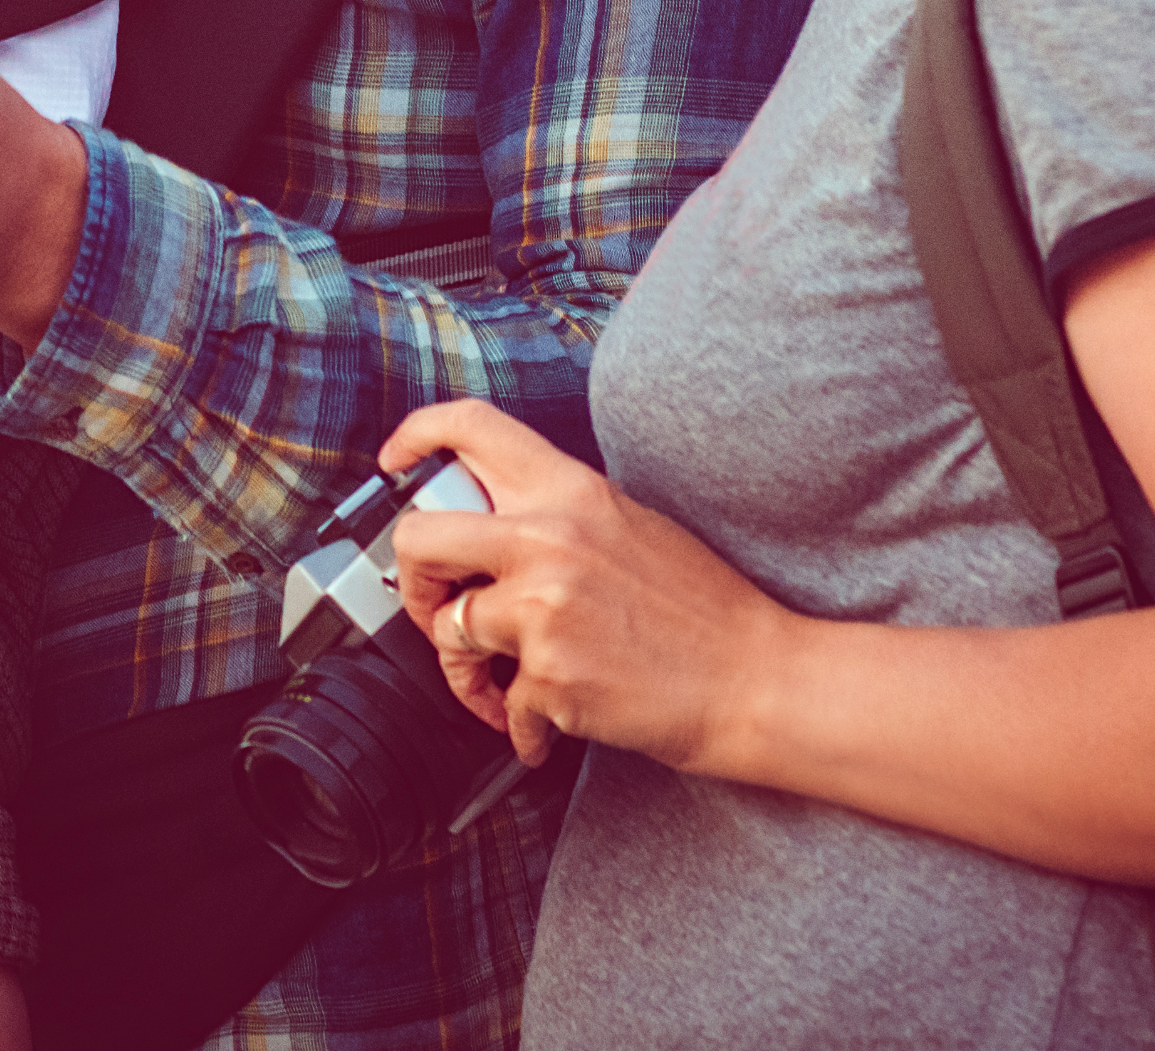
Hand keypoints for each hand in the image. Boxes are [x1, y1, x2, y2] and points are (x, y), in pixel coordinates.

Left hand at [377, 399, 798, 775]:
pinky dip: (521, 725)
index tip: (397, 462)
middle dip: (413, 579)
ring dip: (467, 670)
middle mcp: (548, 540)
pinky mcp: (550, 678)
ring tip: (500, 686)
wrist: (757, 679)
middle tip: (437, 604)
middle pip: (419, 538)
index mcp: (570, 491)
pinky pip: (502, 703)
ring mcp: (544, 611)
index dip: (416, 435)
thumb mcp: (632, 524)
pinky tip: (547, 725)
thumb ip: (560, 514)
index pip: (471, 428)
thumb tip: (495, 520)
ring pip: (451, 632)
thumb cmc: (705, 609)